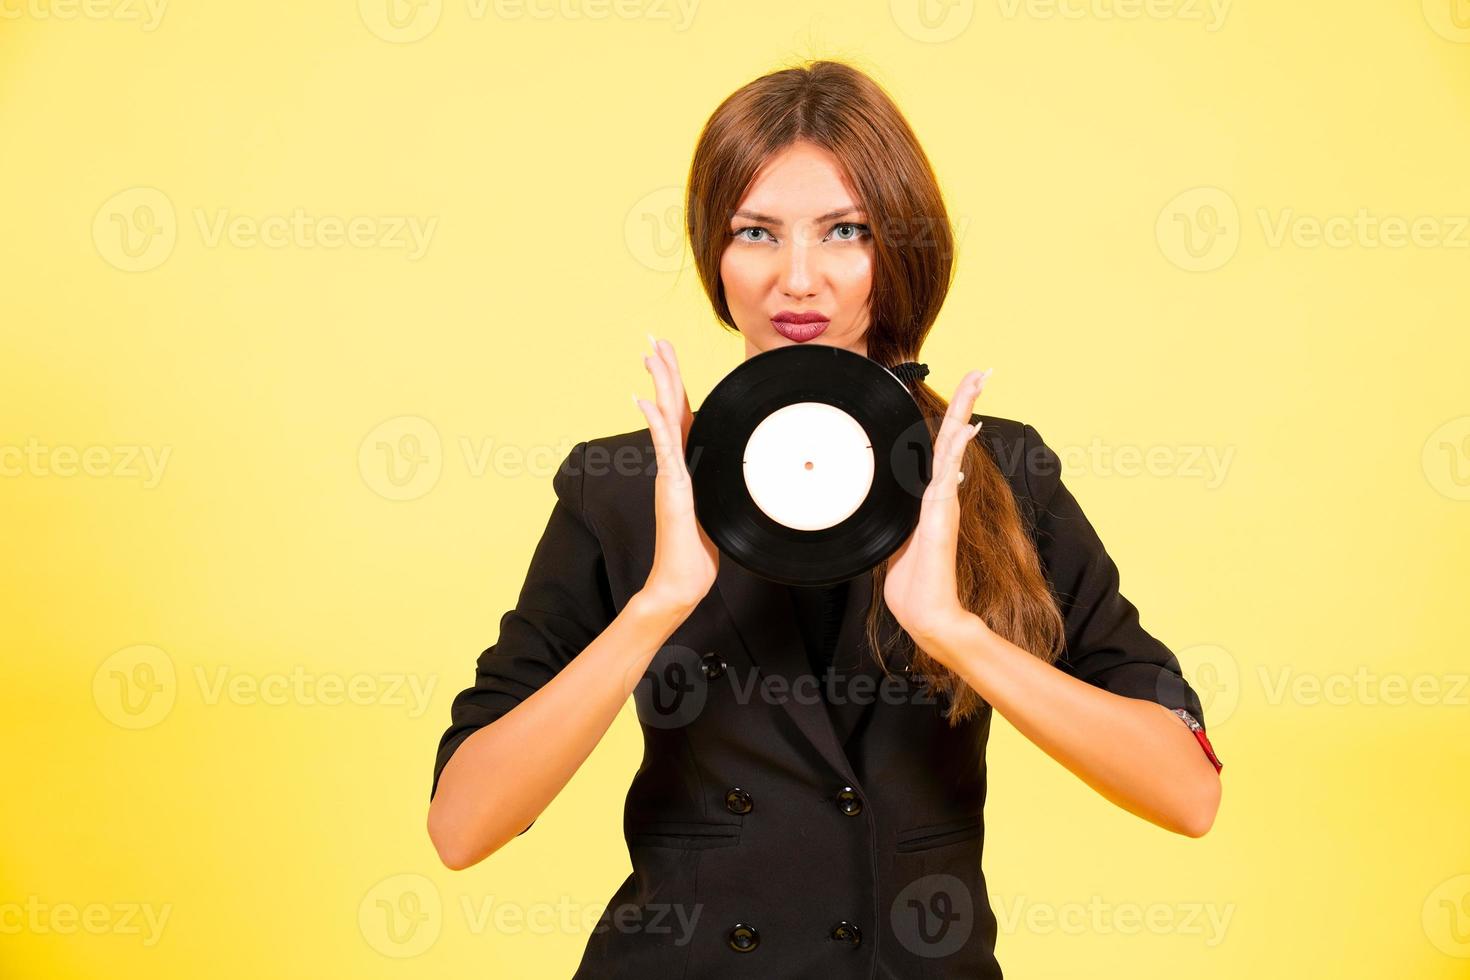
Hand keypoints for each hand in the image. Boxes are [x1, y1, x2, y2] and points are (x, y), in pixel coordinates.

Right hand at [633, 336, 718, 613]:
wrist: (682, 578)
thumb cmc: (699, 548)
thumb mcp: (717, 505)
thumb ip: (717, 483)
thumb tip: (730, 469)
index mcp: (688, 462)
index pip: (681, 412)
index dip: (674, 382)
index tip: (666, 354)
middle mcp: (677, 462)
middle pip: (670, 405)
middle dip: (663, 369)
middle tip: (653, 338)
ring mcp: (672, 472)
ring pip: (665, 418)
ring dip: (659, 384)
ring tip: (650, 355)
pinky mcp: (672, 486)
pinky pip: (664, 448)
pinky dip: (655, 422)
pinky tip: (646, 401)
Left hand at [883, 367, 992, 649]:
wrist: (928, 615)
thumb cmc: (912, 587)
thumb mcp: (897, 544)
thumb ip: (903, 521)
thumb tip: (907, 501)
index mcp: (928, 499)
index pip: (939, 451)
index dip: (950, 421)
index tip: (964, 396)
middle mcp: (939, 495)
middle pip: (951, 439)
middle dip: (965, 403)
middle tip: (981, 372)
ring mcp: (942, 504)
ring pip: (952, 447)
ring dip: (964, 412)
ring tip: (978, 380)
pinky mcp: (941, 516)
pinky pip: (946, 474)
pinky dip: (954, 448)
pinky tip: (965, 426)